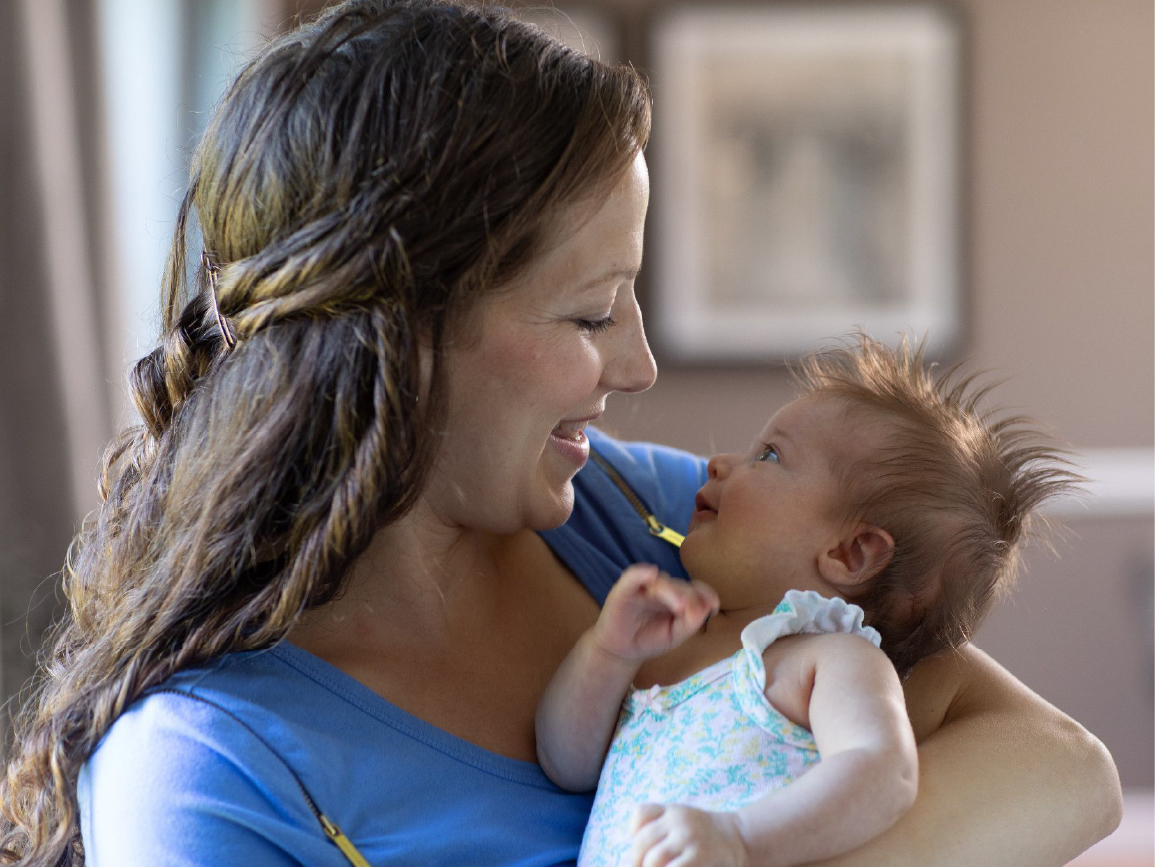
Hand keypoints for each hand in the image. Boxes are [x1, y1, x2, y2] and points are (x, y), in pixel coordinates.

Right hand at [593, 565, 718, 663]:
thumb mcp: (676, 635)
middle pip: (680, 586)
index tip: (714, 607)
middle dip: (688, 598)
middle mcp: (662, 588)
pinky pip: (634, 575)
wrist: (621, 651)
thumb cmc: (650, 640)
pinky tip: (650, 574)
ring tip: (677, 607)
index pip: (695, 588)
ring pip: (662, 581)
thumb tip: (707, 607)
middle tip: (687, 613)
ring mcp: (643, 586)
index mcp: (677, 596)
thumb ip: (691, 622)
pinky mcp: (625, 588)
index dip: (706, 593)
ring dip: (671, 591)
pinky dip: (642, 573)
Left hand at [631, 803, 750, 866]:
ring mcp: (689, 837)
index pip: (641, 813)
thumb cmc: (705, 835)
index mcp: (672, 810)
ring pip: (654, 859)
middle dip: (636, 860)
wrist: (739, 838)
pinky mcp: (699, 855)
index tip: (641, 845)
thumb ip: (661, 830)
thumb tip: (634, 857)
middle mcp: (678, 820)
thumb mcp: (682, 821)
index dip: (634, 831)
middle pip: (642, 840)